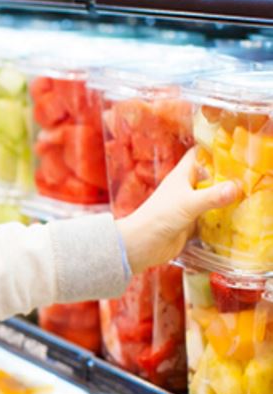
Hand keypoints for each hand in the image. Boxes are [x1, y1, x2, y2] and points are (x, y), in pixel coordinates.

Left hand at [116, 148, 241, 275]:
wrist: (142, 245)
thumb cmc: (158, 218)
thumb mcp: (188, 203)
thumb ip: (212, 196)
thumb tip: (236, 187)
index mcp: (181, 176)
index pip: (198, 155)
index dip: (213, 149)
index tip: (235, 148)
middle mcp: (185, 189)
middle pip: (209, 176)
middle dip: (227, 176)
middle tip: (252, 175)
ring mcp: (188, 206)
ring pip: (212, 198)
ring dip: (227, 198)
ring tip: (251, 195)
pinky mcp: (191, 223)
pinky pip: (211, 217)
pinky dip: (222, 217)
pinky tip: (239, 218)